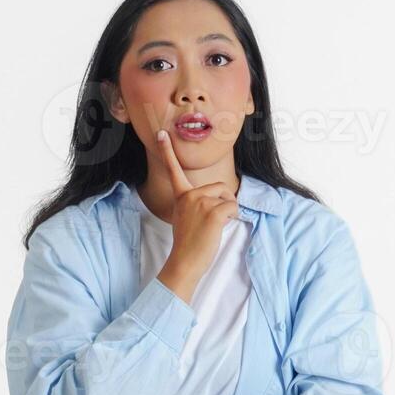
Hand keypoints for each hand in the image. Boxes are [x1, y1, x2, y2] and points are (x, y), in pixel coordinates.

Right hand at [153, 130, 239, 303]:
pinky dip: (232, 218)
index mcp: (181, 196)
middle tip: (211, 222)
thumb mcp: (186, 217)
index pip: (173, 170)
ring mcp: (201, 203)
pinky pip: (233, 207)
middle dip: (224, 201)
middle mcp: (189, 195)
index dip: (167, 151)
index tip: (161, 133)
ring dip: (228, 211)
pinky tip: (219, 229)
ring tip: (213, 226)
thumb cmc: (188, 243)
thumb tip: (219, 198)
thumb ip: (195, 204)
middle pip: (219, 187)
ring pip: (228, 197)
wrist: (185, 261)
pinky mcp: (213, 212)